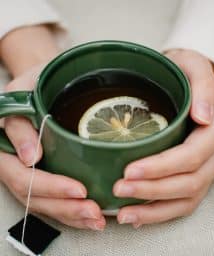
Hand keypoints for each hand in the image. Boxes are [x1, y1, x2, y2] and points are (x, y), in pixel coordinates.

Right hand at [0, 65, 105, 230]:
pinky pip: (56, 199)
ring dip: (73, 215)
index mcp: (6, 149)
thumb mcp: (24, 94)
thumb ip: (19, 124)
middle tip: (93, 211)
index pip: (23, 177)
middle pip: (36, 197)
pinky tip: (91, 214)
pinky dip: (74, 210)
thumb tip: (29, 157)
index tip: (78, 190)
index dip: (50, 187)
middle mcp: (18, 166)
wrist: (45, 82)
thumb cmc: (35, 84)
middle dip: (66, 208)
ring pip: (48, 204)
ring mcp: (33, 173)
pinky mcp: (48, 173)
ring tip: (97, 218)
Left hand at [113, 49, 213, 227]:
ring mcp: (210, 167)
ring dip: (154, 208)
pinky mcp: (198, 176)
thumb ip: (203, 85)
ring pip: (187, 198)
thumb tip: (204, 117)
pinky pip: (183, 202)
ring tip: (124, 213)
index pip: (192, 155)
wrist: (188, 84)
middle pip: (189, 181)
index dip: (161, 167)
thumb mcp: (193, 65)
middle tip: (119, 190)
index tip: (129, 170)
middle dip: (152, 190)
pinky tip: (137, 214)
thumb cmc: (185, 73)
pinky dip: (160, 211)